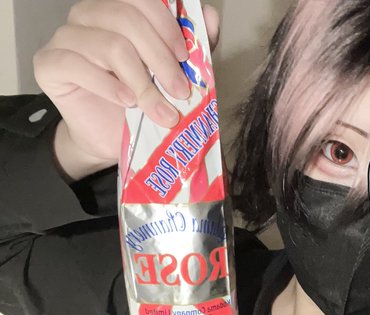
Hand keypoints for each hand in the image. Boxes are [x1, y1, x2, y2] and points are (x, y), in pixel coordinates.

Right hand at [33, 0, 220, 173]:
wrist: (109, 138)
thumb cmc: (138, 104)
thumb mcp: (171, 75)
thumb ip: (191, 46)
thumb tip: (210, 18)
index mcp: (117, 8)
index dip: (166, 24)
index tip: (186, 58)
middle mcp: (88, 15)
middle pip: (127, 19)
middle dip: (161, 59)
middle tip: (181, 92)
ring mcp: (65, 37)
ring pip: (111, 45)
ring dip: (143, 83)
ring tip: (160, 111)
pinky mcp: (49, 64)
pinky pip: (78, 65)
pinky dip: (110, 86)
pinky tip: (128, 103)